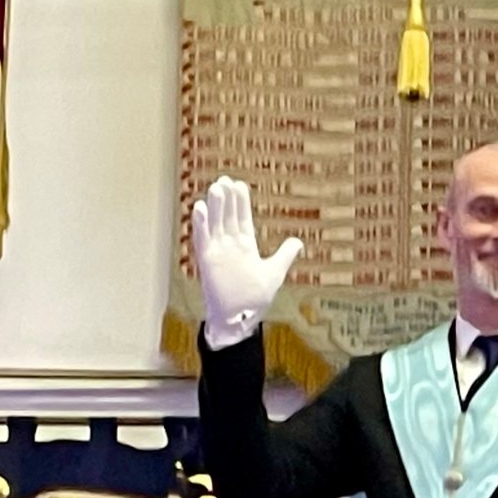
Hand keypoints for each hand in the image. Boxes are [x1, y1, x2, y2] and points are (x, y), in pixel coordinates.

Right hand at [190, 177, 301, 348]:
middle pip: (228, 217)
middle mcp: (230, 246)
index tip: (238, 185)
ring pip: (215, 224)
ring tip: (216, 187)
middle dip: (227, 199)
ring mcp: (218, 252)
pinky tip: (200, 208)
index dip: (240, 202)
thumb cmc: (255, 297)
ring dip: (215, 206)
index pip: (242, 219)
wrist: (240, 318)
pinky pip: (203, 239)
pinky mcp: (208, 261)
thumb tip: (298, 241)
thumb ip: (285, 254)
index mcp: (245, 246)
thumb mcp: (275, 272)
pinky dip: (201, 224)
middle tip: (225, 179)